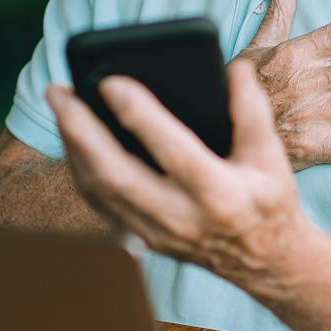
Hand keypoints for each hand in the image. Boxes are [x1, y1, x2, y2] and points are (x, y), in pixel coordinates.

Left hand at [46, 61, 314, 287]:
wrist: (266, 263)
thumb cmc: (268, 201)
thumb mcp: (271, 156)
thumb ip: (252, 109)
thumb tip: (234, 67)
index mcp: (219, 194)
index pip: (172, 151)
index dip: (139, 114)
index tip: (110, 81)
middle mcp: (182, 218)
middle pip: (116, 174)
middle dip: (80, 130)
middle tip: (59, 90)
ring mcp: (156, 233)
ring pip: (99, 189)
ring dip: (72, 145)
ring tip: (61, 103)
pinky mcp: (142, 237)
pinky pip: (99, 201)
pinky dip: (80, 165)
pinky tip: (72, 136)